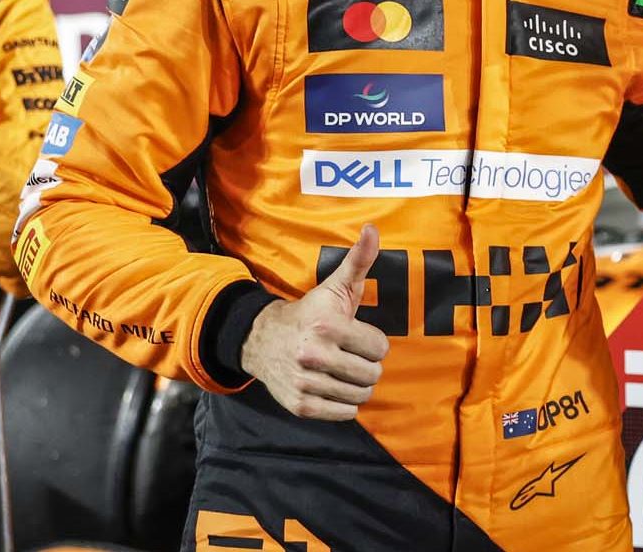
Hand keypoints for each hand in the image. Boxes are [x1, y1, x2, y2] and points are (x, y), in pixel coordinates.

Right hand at [240, 224, 389, 420]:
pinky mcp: (300, 405)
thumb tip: (373, 229)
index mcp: (327, 326)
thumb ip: (359, 260)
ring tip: (342, 370)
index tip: (357, 336)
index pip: (380, 348)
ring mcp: (305, 383)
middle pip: (372, 374)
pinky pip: (345, 413)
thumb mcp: (335, 286)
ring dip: (357, 385)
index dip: (373, 342)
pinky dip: (345, 404)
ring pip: (361, 395)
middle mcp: (313, 356)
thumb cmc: (310, 313)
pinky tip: (333, 386)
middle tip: (351, 355)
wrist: (262, 340)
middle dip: (367, 365)